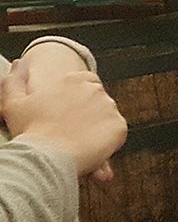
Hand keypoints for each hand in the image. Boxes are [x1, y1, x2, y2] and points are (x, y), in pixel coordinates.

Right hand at [3, 44, 127, 180]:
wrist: (46, 156)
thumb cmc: (29, 131)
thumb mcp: (14, 102)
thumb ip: (14, 81)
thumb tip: (18, 64)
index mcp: (73, 80)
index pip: (86, 80)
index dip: (78, 96)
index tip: (69, 110)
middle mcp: (95, 89)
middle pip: (97, 98)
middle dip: (88, 110)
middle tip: (72, 127)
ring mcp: (109, 107)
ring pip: (107, 115)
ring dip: (97, 124)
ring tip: (78, 139)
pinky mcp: (119, 126)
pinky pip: (116, 131)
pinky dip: (107, 139)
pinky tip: (89, 146)